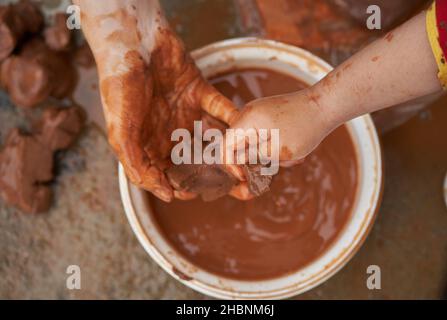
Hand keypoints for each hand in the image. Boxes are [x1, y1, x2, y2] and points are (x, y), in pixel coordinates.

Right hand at [75, 0, 238, 200]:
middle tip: (233, 182)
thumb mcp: (121, 133)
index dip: (186, 186)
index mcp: (151, 144)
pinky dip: (233, 117)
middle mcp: (171, 131)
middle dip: (215, 172)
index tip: (200, 194)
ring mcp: (186, 112)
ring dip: (229, 149)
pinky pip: (221, 108)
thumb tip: (166, 195)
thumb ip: (138, 165)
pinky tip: (245, 128)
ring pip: (213, 137)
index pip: (171, 173)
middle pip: (197, 159)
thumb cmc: (119, 87)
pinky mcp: (200, 92)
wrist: (132, 42)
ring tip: (245, 161)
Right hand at [228, 89, 335, 166]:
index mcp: (247, 120)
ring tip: (290, 159)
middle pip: (238, 145)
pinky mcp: (268, 116)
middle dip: (255, 161)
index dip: (231, 165)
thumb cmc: (305, 126)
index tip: (245, 177)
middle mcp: (248, 114)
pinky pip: (263, 137)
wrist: (327, 103)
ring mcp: (258, 113)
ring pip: (253, 144)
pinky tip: (293, 153)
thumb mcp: (279, 150)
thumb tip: (239, 164)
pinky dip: (274, 148)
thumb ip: (255, 158)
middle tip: (274, 168)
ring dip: (269, 156)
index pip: (225, 146)